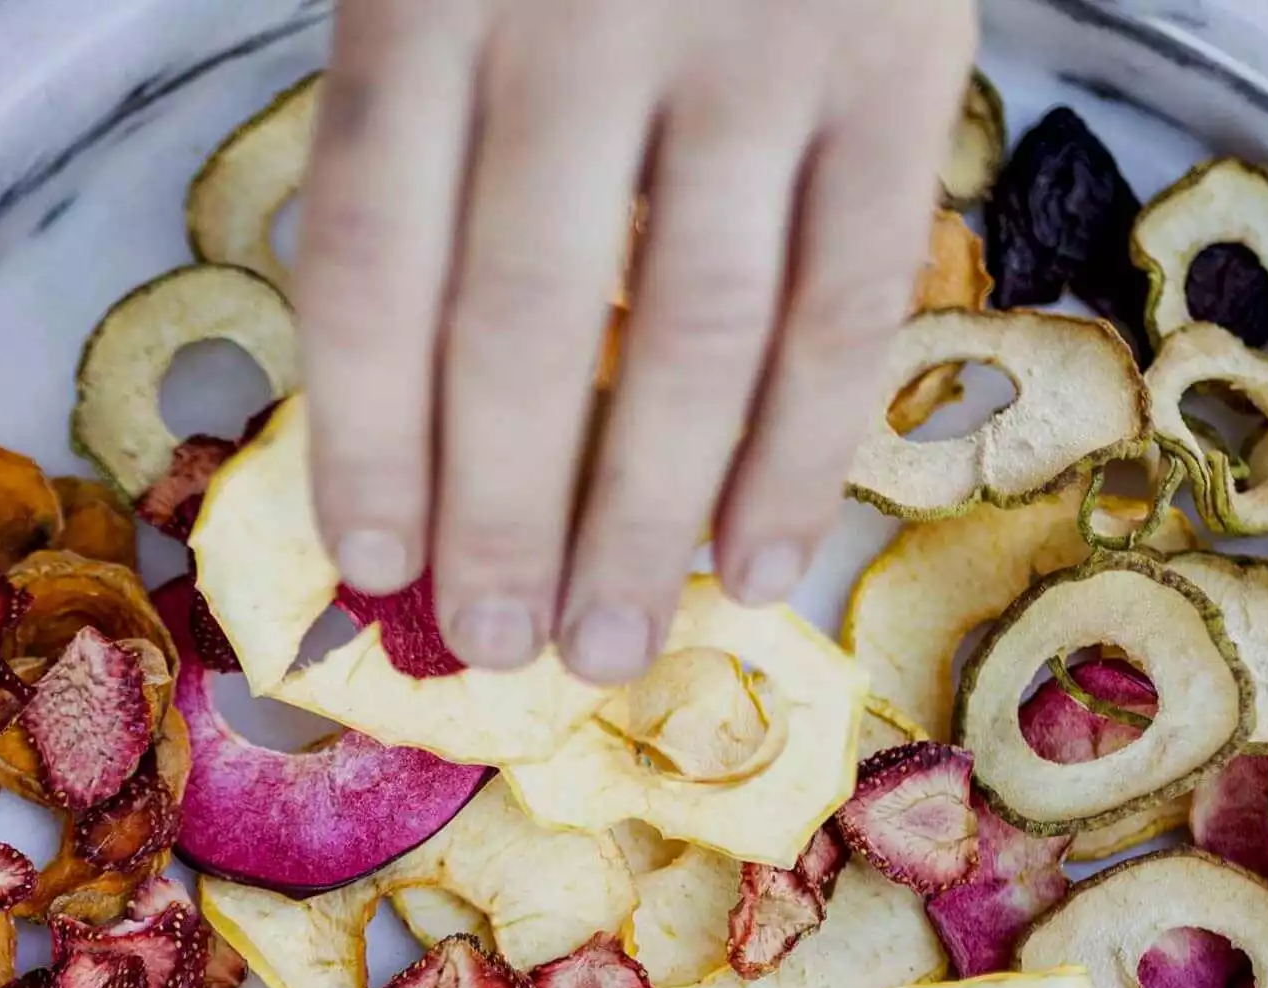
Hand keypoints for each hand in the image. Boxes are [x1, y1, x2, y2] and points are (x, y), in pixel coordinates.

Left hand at [299, 0, 977, 682]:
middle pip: (518, 323)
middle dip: (500, 516)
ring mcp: (755, 44)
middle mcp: (582, 21)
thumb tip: (384, 408)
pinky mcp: (900, 61)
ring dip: (645, 518)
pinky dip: (801, 449)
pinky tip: (759, 561)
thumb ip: (411, 134)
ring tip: (611, 644)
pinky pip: (847, 296)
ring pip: (690, 335)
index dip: (367, 435)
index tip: (375, 565)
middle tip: (496, 645)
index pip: (369, 259)